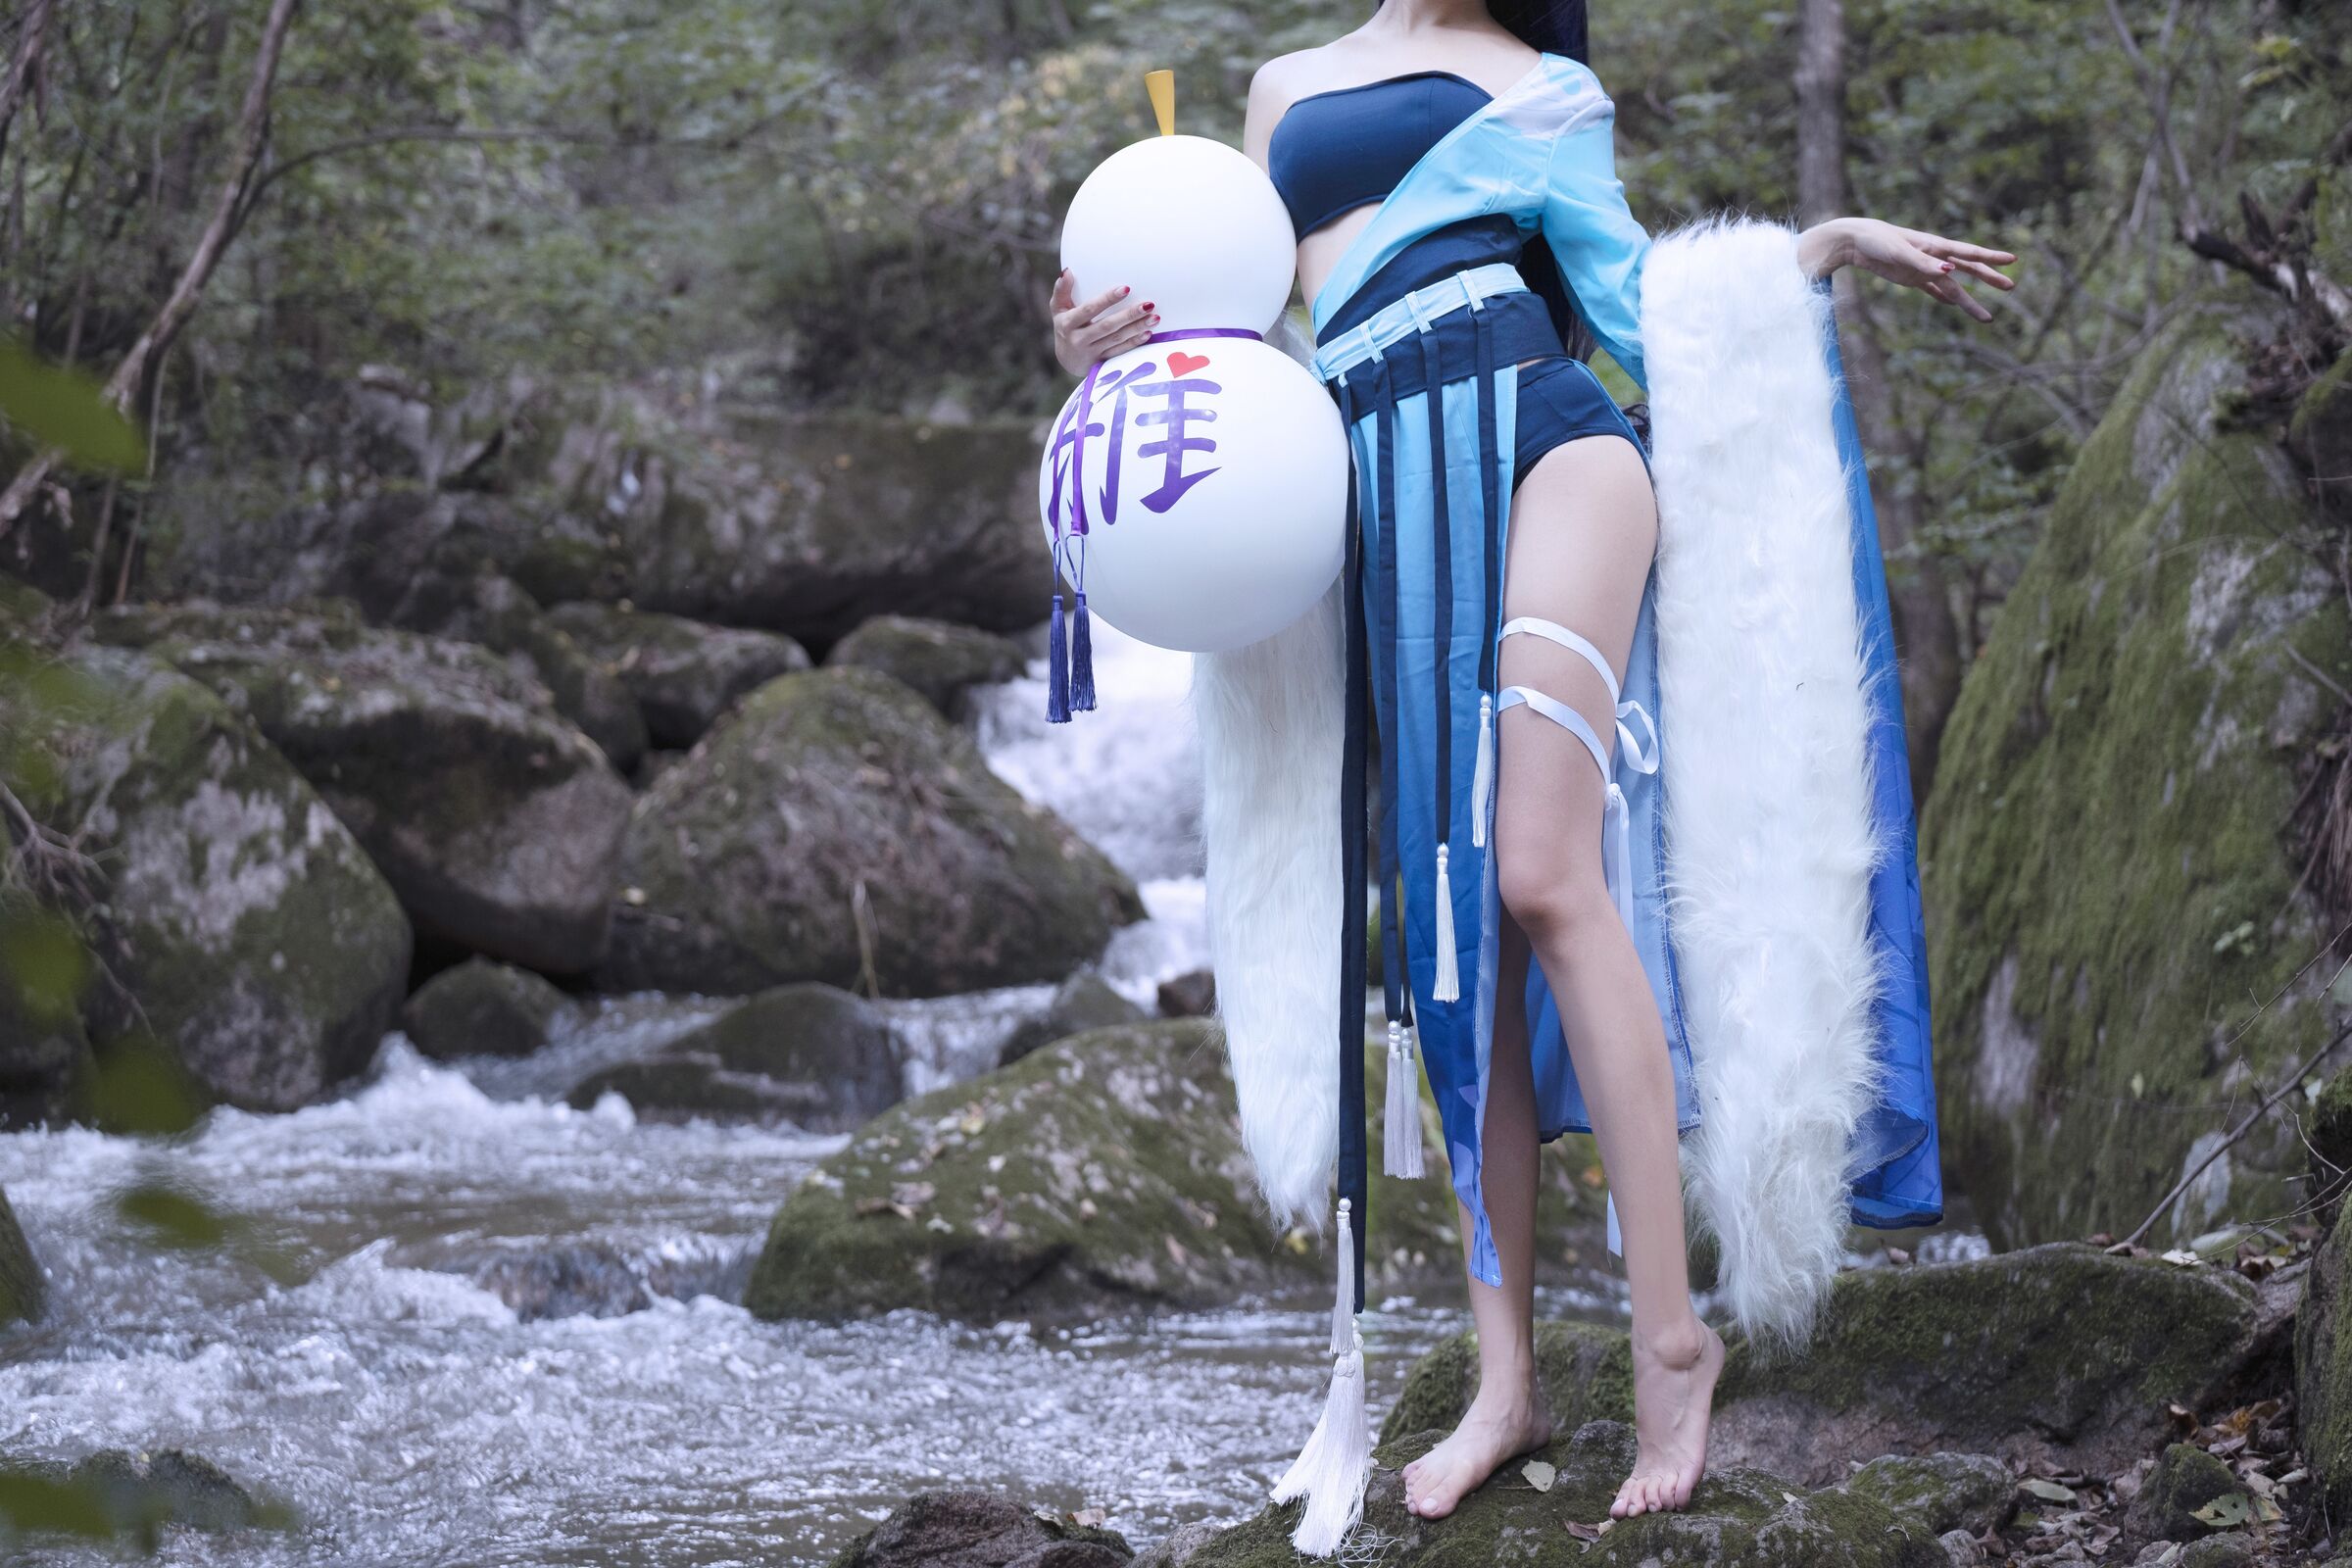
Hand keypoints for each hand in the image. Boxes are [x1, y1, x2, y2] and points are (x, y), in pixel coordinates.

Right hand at [1049, 269, 1158, 375]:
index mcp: (1068, 323)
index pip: (1090, 309)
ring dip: (1136, 328)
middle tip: (1148, 304)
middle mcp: (1079, 339)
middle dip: (1129, 315)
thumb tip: (1067, 271)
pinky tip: (1147, 333)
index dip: (1107, 299)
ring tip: (1154, 317)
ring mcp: (1091, 353)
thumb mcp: (1057, 309)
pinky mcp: (1102, 363)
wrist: (1067, 360)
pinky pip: (1120, 352)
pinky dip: (1134, 343)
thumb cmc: (1065, 325)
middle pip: (1107, 326)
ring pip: (1117, 339)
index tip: (1126, 288)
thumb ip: (1061, 290)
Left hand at [1799, 217, 2016, 321]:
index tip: (2012, 260)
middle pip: (1968, 269)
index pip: (1969, 252)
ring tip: (1986, 318)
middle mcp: (1934, 257)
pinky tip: (1954, 306)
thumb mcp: (1900, 252)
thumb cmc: (1877, 241)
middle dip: (1989, 279)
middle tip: (2011, 287)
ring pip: (1952, 287)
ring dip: (1968, 302)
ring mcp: (1924, 269)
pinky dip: (1943, 298)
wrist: (1855, 241)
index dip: (1991, 257)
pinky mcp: (1911, 278)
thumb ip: (1924, 262)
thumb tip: (1950, 270)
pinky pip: (1932, 290)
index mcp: (1935, 246)